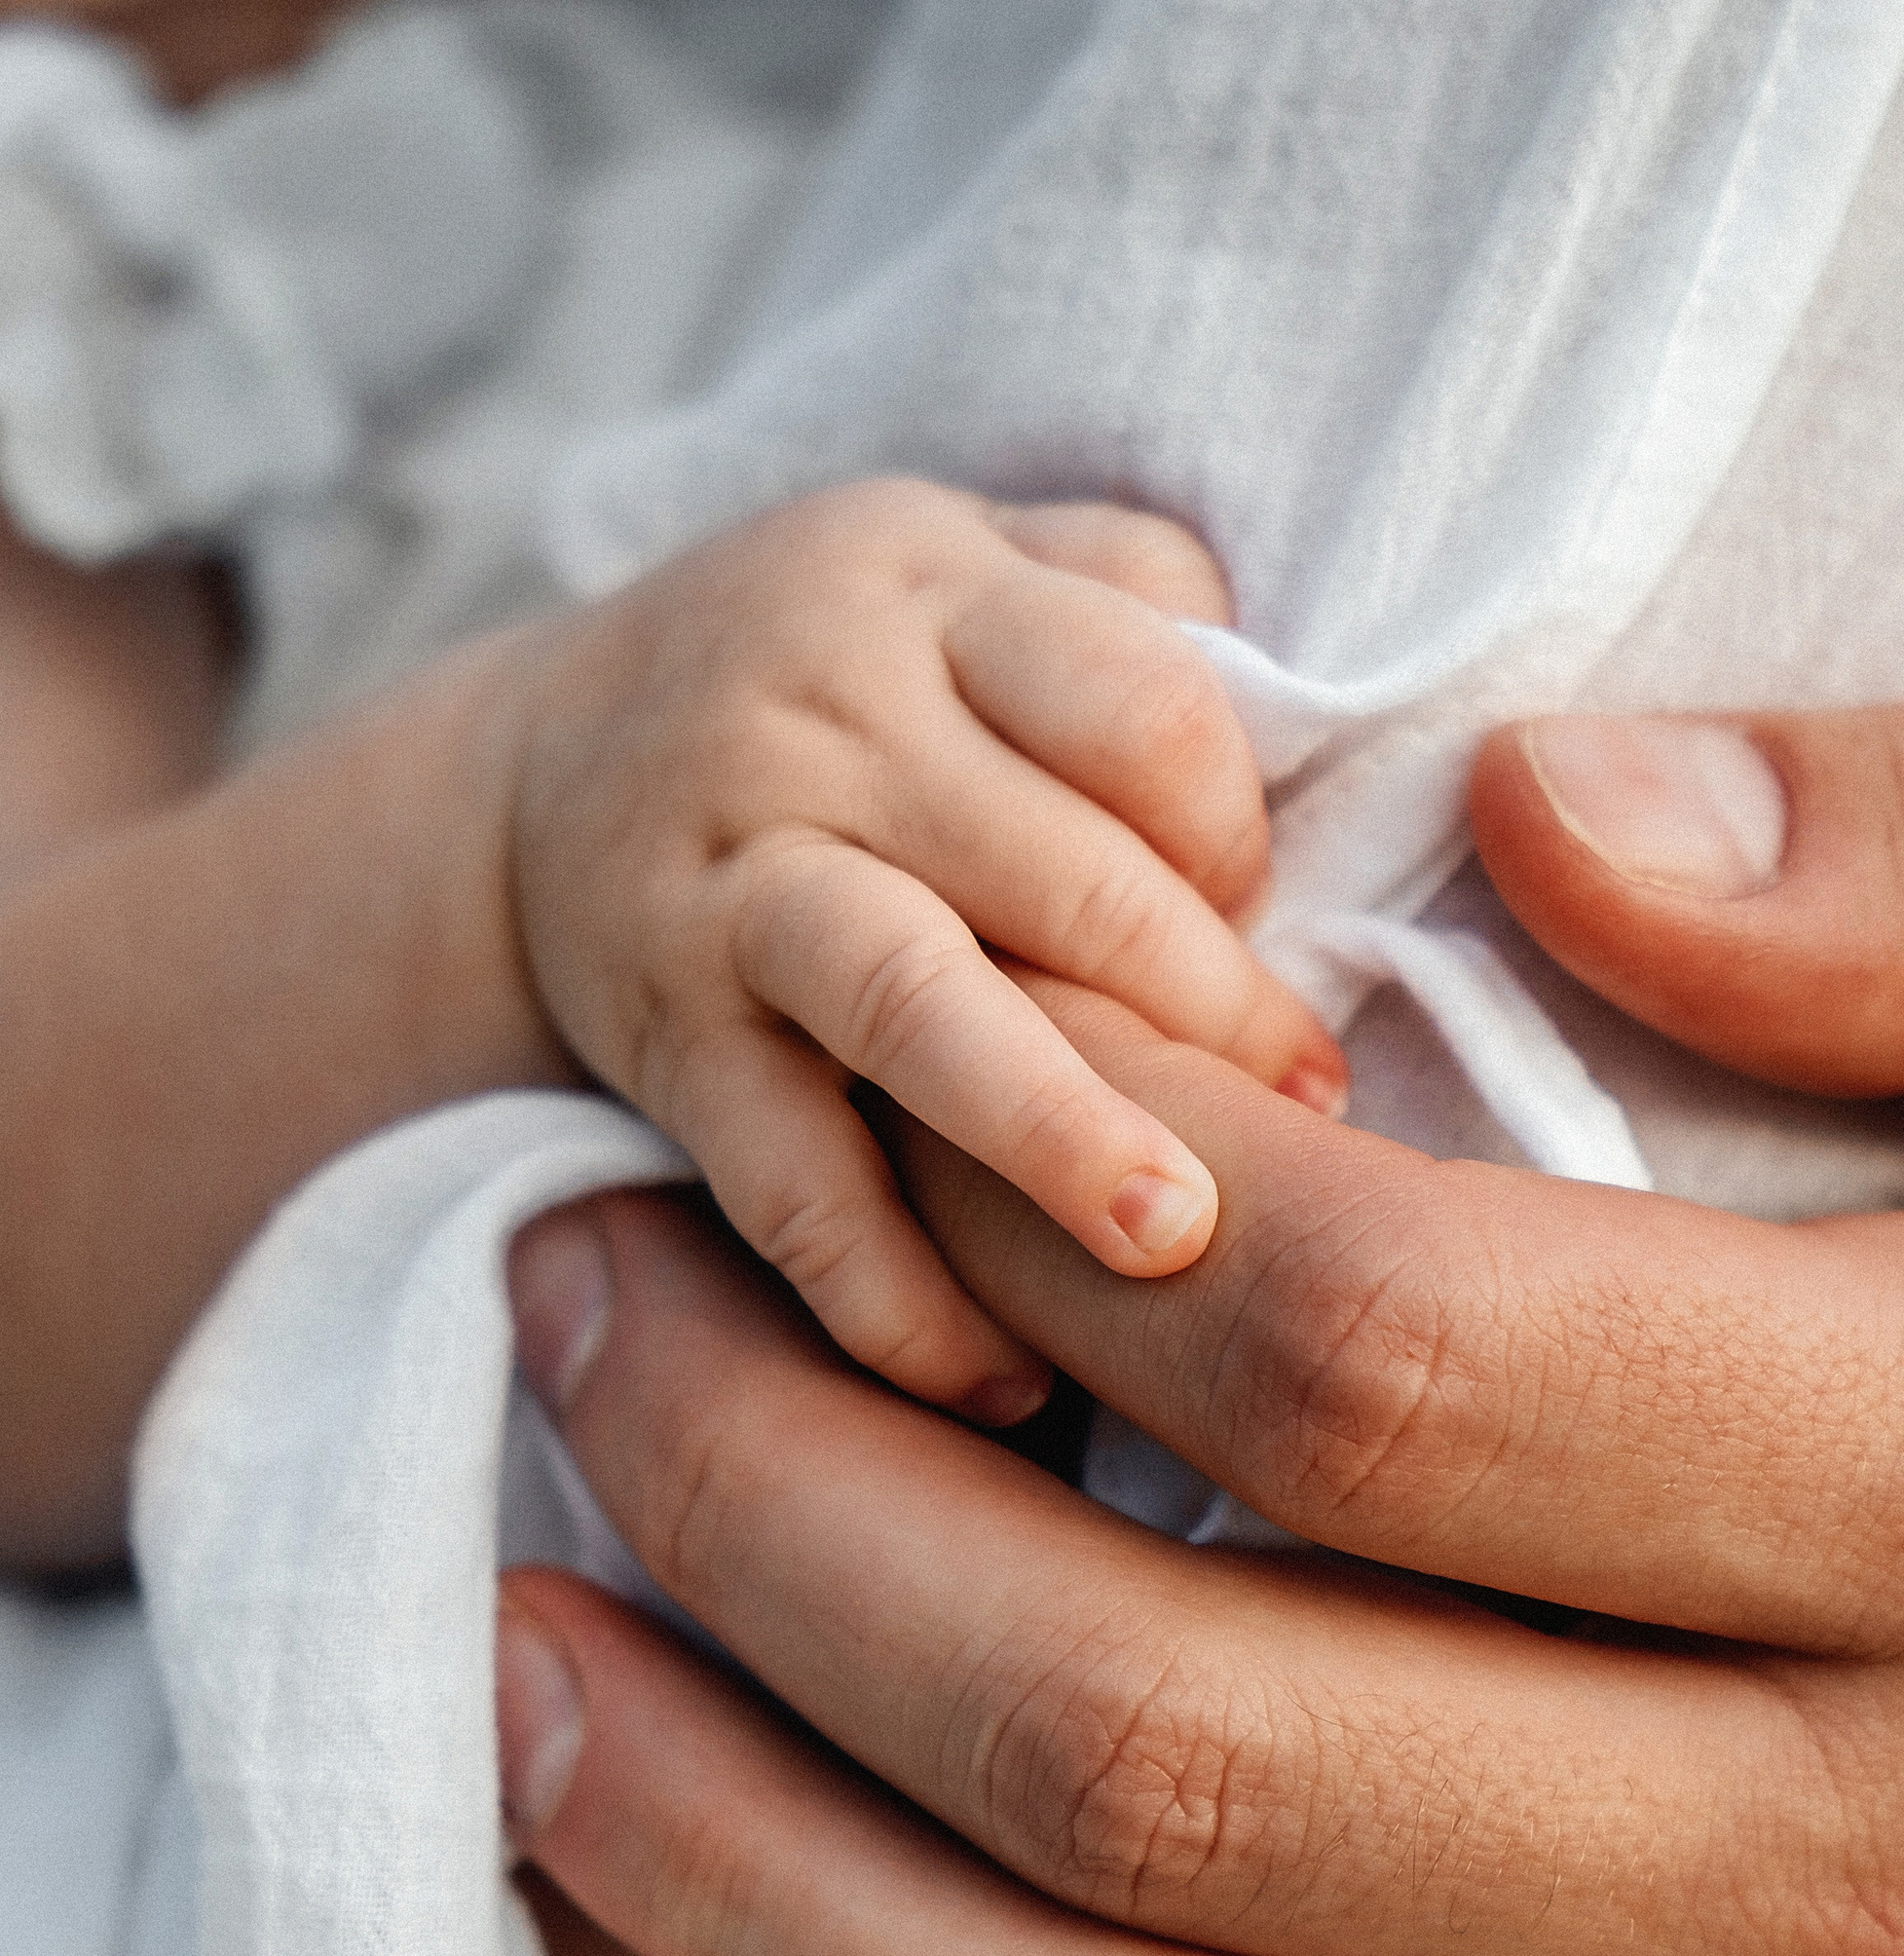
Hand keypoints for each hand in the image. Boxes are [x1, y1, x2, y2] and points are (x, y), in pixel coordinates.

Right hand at [508, 481, 1342, 1421]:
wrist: (530, 788)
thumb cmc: (838, 692)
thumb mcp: (969, 572)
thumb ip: (1135, 607)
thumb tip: (1322, 724)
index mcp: (936, 596)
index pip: (1140, 700)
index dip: (1240, 829)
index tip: (1280, 924)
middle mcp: (821, 721)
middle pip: (1062, 869)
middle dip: (1209, 1013)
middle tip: (1313, 1120)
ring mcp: (733, 888)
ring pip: (913, 1001)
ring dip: (1054, 1132)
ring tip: (1171, 1238)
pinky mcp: (667, 1045)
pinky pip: (786, 1183)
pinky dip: (892, 1294)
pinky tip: (1000, 1383)